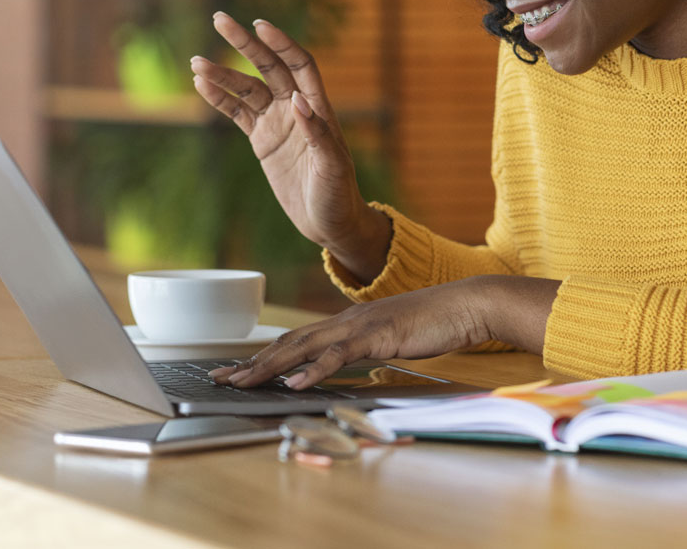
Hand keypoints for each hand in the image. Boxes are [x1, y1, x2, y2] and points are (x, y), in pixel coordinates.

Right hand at [191, 12, 389, 280]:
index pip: (298, 64)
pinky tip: (200, 84)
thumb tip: (298, 100)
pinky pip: (237, 113)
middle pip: (268, 66)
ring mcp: (276, 122)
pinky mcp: (262, 140)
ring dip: (222, 73)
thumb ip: (318, 134)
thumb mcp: (332, 167)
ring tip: (196, 61)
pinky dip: (219, 99)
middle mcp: (296, 108)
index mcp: (318, 107)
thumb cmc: (338, 195)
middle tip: (219, 19)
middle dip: (244, 43)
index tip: (259, 25)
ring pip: (246, 89)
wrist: (328, 224)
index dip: (281, 43)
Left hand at [210, 276, 561, 390]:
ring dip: (269, 366)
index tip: (236, 370)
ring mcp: (360, 326)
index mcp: (346, 323)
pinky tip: (294, 382)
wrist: (466, 305)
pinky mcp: (378, 336)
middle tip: (219, 378)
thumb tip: (344, 369)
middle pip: (288, 342)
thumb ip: (364, 352)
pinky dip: (314, 369)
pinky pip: (339, 354)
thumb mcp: (390, 341)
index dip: (263, 356)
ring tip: (242, 382)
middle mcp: (345, 320)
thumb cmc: (434, 324)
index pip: (295, 340)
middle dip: (251, 362)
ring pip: (304, 347)